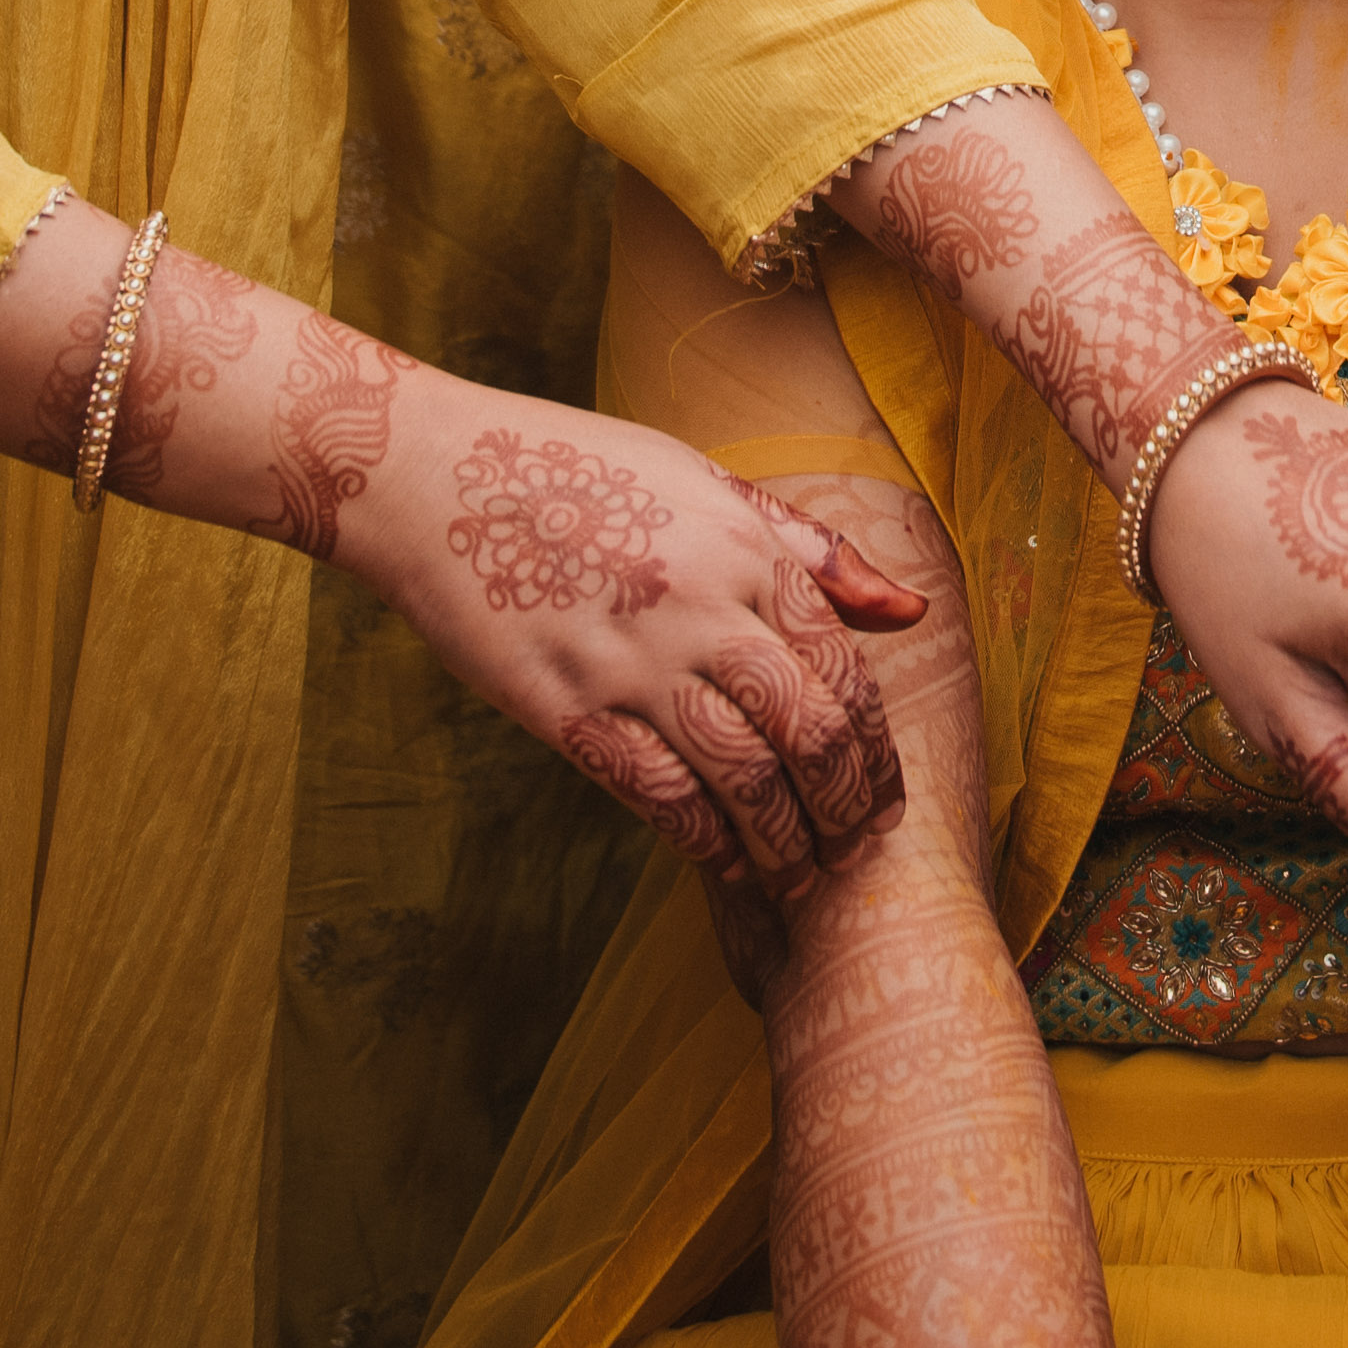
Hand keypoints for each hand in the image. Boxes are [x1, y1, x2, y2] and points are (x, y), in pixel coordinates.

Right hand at [342, 391, 928, 893]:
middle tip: (853, 854)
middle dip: (843, 810)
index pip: (844, 674)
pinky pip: (655, 792)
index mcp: (746, 552)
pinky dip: (701, 839)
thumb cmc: (580, 470)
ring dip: (782, 842)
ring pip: (741, 777)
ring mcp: (631, 662)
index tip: (882, 803)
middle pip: (807, 735)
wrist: (435, 475)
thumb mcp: (706, 482)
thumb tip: (911, 613)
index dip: (875, 754)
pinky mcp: (564, 706)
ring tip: (798, 877)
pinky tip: (722, 861)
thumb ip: (812, 553)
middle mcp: (702, 609)